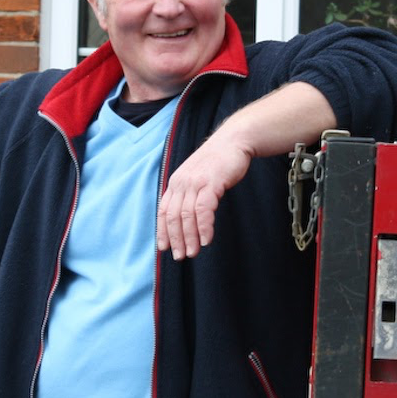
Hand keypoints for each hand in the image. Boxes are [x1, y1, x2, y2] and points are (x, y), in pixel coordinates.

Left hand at [157, 137, 251, 260]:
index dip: (163, 231)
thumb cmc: (217, 162)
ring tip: (193, 252)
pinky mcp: (211, 182)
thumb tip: (184, 218)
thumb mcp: (196, 177)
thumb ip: (188, 194)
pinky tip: (207, 239)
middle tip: (180, 256)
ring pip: (187, 215)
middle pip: (173, 216)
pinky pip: (204, 209)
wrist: (233, 141)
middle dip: (176, 239)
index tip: (164, 248)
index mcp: (176, 182)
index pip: (164, 211)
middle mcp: (181, 182)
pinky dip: (204, 227)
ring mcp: (195, 182)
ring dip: (189, 237)